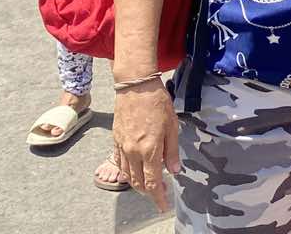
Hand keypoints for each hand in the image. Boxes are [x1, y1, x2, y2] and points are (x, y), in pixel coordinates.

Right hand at [113, 79, 179, 213]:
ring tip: (149, 185)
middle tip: (160, 193)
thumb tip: (174, 171)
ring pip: (128, 176)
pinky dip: (127, 173)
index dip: (159, 197)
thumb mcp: (172, 126)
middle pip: (139, 183)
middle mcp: (133, 152)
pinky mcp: (116, 140)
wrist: (136, 86)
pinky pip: (120, 164)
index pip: (153, 183)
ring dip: (138, 185)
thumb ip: (172, 151)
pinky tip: (134, 171)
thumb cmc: (157, 103)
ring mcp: (122, 147)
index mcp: (149, 150)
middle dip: (149, 193)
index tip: (164, 205)